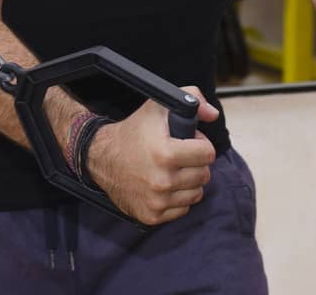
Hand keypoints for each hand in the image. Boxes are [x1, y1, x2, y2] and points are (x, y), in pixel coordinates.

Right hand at [85, 86, 219, 225]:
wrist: (102, 158)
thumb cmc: (134, 131)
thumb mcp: (158, 106)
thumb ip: (191, 99)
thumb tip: (213, 114)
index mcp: (165, 153)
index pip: (208, 154)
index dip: (201, 145)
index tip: (190, 142)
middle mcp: (162, 180)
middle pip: (204, 175)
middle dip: (196, 164)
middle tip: (180, 156)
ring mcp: (157, 201)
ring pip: (196, 194)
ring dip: (188, 182)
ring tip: (172, 170)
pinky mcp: (152, 216)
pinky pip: (182, 209)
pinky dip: (177, 199)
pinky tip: (165, 186)